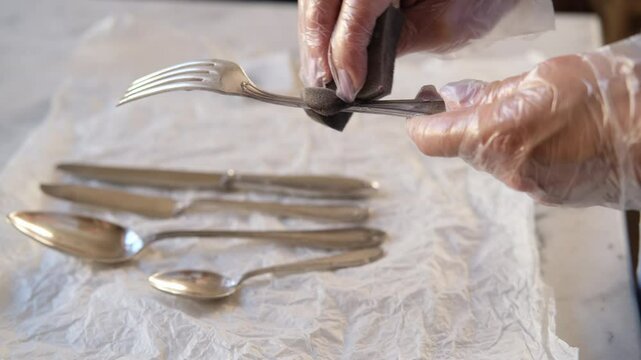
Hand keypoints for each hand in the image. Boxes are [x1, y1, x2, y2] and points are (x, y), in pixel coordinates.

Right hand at [298, 0, 518, 100]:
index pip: (355, 11)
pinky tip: (324, 56)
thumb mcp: (442, 26)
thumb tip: (356, 74)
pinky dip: (319, 29)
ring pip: (314, 3)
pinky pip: (322, 2)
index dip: (345, 53)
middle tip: (322, 87)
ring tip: (319, 77)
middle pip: (320, 4)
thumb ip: (396, 45)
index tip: (348, 89)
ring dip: (313, 40)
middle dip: (316, 48)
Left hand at [407, 35, 640, 207]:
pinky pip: (521, 173)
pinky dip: (527, 154)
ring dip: (504, 140)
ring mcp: (530, 187)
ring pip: (495, 160)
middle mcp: (509, 168)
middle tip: (496, 101)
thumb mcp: (544, 76)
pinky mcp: (549, 196)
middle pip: (467, 149)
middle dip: (473, 126)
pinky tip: (556, 137)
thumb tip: (454, 96)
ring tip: (541, 116)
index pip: (433, 138)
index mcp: (499, 133)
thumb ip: (491, 92)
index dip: (420, 124)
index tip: (418, 115)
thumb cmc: (613, 98)